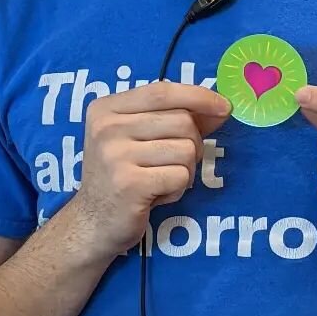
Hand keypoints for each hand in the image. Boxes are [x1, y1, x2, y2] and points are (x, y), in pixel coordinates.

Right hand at [71, 81, 231, 257]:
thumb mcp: (139, 139)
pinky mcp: (129, 184)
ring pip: (186, 149)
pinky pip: (181, 176)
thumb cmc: (122, 177)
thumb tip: (220, 108)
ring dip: (185, 170)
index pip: (161, 91)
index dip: (197, 96)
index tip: (223, 106)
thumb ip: (174, 118)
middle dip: (192, 144)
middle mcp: (107, 127)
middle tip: (172, 165)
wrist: (93, 224)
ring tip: (160, 181)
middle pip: (181, 121)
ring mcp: (116, 155)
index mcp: (106, 109)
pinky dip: (178, 189)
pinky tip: (157, 196)